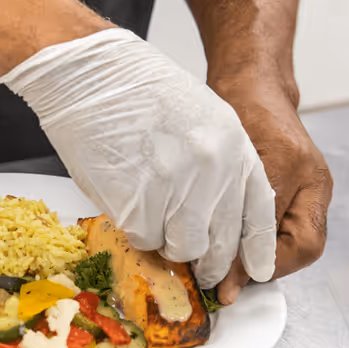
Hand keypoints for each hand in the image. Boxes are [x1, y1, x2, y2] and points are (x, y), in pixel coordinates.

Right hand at [0, 28, 276, 287]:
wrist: (90, 76)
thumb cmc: (139, 90)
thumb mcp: (203, 116)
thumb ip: (220, 163)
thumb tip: (220, 213)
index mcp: (233, 145)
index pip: (258, 211)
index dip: (258, 248)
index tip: (258, 270)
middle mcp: (212, 170)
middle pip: (221, 242)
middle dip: (211, 263)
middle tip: (202, 271)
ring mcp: (175, 188)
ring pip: (183, 247)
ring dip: (168, 242)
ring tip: (151, 213)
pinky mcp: (137, 204)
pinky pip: (145, 238)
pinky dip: (136, 229)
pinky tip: (127, 200)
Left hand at [211, 74, 331, 304]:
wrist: (252, 82)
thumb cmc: (240, 107)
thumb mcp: (233, 155)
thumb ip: (235, 206)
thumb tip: (228, 263)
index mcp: (304, 174)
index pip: (298, 241)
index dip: (263, 264)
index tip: (229, 279)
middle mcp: (314, 185)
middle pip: (305, 248)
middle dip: (267, 268)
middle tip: (227, 282)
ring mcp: (309, 188)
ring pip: (296, 243)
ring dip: (261, 259)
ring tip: (226, 268)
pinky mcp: (295, 189)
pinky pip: (284, 228)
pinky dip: (259, 243)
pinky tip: (232, 247)